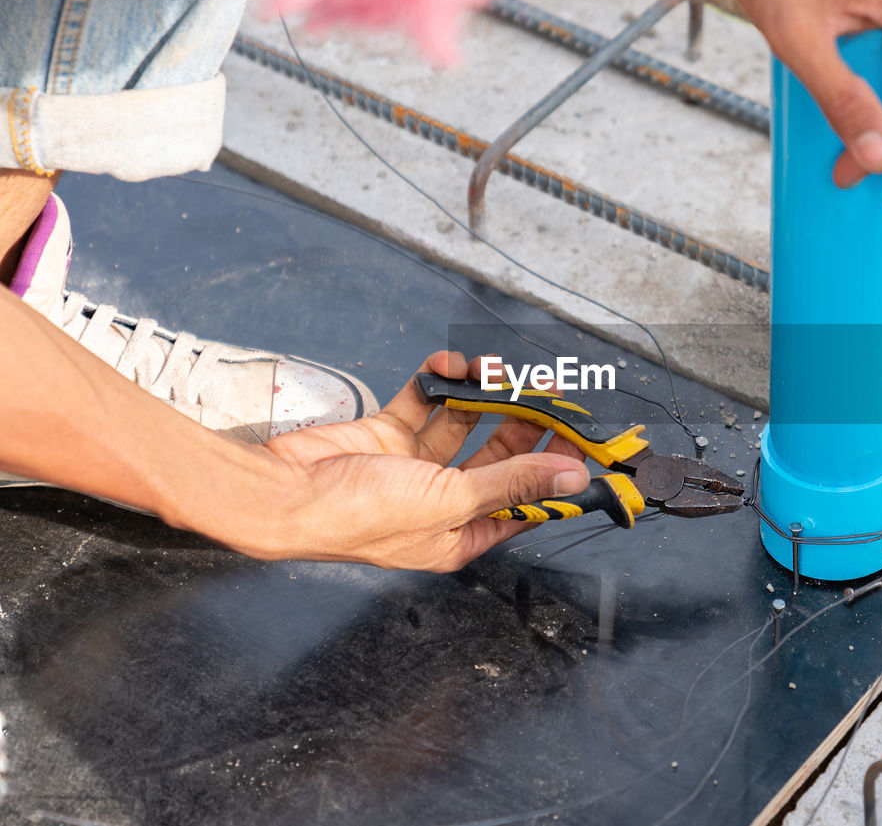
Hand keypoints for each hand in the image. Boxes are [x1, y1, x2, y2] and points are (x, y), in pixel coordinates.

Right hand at [206, 351, 589, 570]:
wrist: (283, 493)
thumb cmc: (359, 515)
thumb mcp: (449, 500)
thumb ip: (513, 481)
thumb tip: (571, 477)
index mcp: (460, 534)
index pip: (524, 502)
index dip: (554, 472)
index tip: (582, 439)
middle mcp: (442, 501)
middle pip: (499, 457)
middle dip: (524, 421)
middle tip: (549, 389)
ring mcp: (413, 466)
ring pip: (464, 422)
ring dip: (482, 393)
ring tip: (496, 367)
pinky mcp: (387, 434)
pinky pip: (425, 402)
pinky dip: (439, 380)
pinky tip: (449, 362)